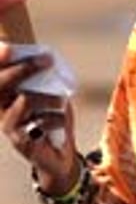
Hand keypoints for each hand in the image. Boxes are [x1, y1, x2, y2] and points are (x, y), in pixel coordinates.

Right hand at [0, 42, 78, 192]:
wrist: (58, 155)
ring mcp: (9, 125)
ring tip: (62, 101)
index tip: (10, 48)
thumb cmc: (51, 118)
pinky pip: (38, 123)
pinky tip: (60, 121)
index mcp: (5, 95)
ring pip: (25, 101)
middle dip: (25, 68)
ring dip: (48, 97)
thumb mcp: (49, 94)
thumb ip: (43, 79)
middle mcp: (1, 109)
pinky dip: (56, 119)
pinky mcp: (21, 141)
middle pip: (2, 84)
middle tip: (47, 59)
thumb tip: (46, 58)